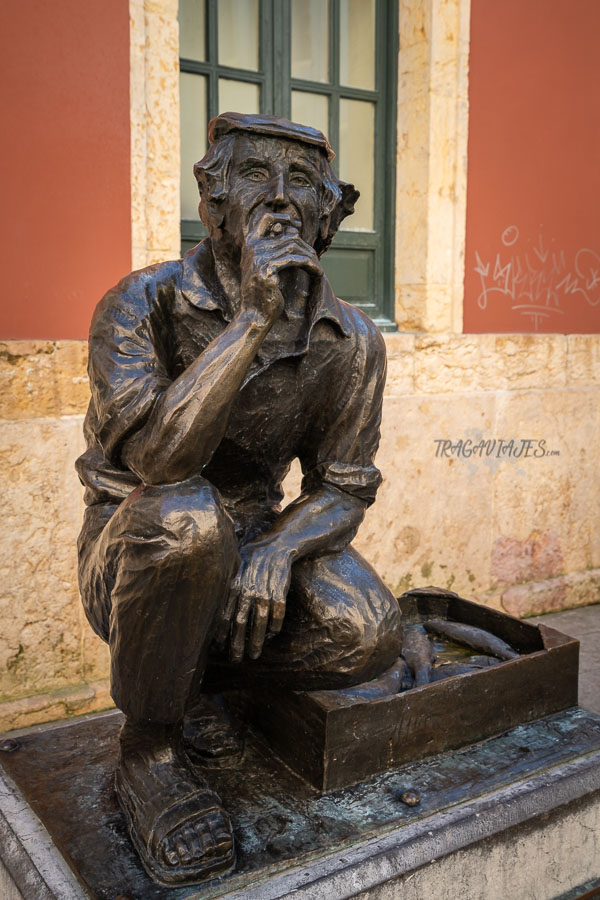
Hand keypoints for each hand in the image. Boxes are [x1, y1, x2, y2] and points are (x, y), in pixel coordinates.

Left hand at [216, 541, 293, 662]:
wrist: (277, 546)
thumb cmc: (250, 561)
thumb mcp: (234, 570)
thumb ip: (225, 588)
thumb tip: (209, 611)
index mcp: (233, 584)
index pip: (223, 614)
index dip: (220, 633)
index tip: (217, 648)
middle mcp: (247, 588)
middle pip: (240, 622)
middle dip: (237, 644)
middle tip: (236, 659)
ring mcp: (265, 590)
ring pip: (260, 622)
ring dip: (257, 641)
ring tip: (254, 655)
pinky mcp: (280, 590)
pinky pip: (278, 614)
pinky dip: (275, 627)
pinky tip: (271, 635)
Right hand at [240, 214, 321, 325]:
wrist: (254, 316)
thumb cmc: (263, 292)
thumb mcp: (265, 266)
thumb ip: (273, 248)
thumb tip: (293, 231)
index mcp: (250, 244)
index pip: (266, 219)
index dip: (283, 218)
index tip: (297, 225)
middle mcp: (252, 248)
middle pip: (287, 235)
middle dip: (305, 246)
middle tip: (315, 259)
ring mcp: (258, 258)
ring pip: (293, 246)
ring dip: (310, 257)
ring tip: (318, 267)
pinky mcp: (267, 270)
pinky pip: (294, 260)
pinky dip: (309, 264)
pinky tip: (317, 272)